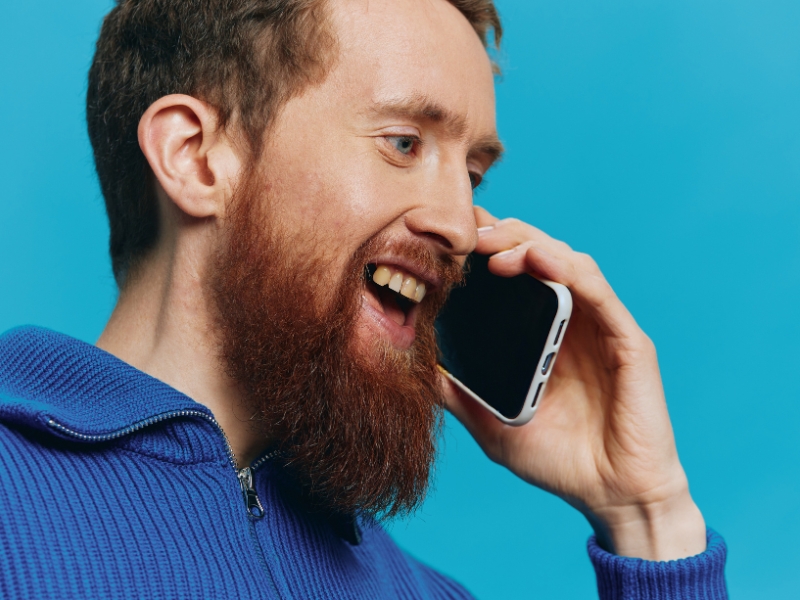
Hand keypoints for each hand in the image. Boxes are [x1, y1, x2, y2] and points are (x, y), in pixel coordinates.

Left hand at [443, 206, 706, 560]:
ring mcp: (600, 327)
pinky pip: (599, 293)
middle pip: (538, 256)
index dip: (486, 249)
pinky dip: (568, 270)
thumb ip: (457, 393)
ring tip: (493, 250)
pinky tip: (537, 260)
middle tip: (468, 237)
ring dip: (529, 246)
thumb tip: (413, 368)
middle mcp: (571, 321)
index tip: (449, 238)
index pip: (515, 275)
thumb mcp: (490, 422)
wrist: (608, 496)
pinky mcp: (627, 340)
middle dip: (502, 237)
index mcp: (541, 333)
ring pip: (568, 262)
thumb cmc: (556, 459)